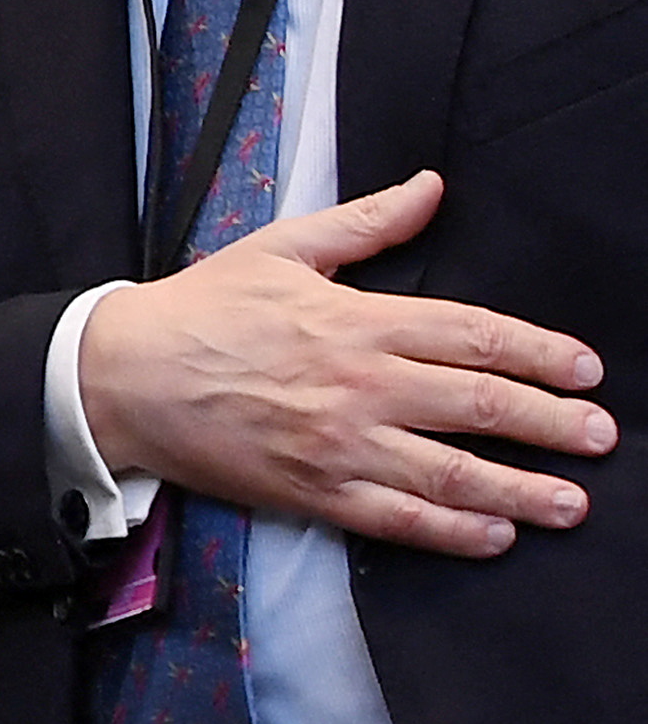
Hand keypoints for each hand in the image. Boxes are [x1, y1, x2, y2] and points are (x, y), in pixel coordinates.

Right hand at [78, 170, 611, 556]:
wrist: (123, 376)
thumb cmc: (201, 308)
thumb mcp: (280, 248)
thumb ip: (366, 223)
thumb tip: (431, 188)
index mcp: (353, 319)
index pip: (470, 334)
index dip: (537, 352)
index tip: (585, 369)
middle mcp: (356, 385)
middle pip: (477, 405)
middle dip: (551, 422)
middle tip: (601, 435)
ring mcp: (337, 445)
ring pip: (451, 473)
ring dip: (522, 490)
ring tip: (573, 502)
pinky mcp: (312, 493)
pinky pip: (399, 521)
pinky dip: (454, 532)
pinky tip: (495, 535)